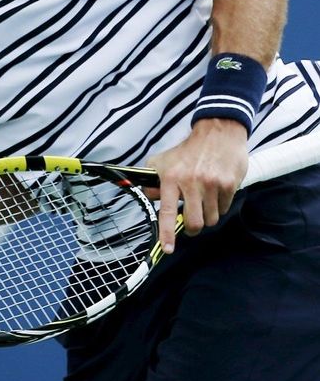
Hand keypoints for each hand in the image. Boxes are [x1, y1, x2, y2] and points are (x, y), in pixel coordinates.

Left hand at [146, 119, 248, 253]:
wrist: (217, 132)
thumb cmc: (187, 150)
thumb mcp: (163, 161)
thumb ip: (152, 181)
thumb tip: (151, 198)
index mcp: (171, 178)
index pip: (168, 211)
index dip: (167, 233)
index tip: (168, 249)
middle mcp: (191, 182)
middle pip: (194, 222)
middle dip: (193, 228)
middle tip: (192, 222)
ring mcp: (211, 184)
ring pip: (210, 218)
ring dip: (207, 215)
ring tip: (204, 200)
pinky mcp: (228, 185)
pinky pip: (223, 209)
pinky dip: (219, 206)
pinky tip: (216, 191)